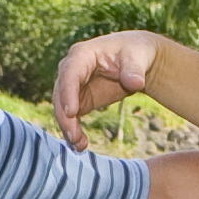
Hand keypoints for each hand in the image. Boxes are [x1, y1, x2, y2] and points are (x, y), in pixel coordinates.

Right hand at [52, 30, 162, 144]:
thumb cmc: (134, 53)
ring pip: (62, 108)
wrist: (134, 60)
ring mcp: (73, 86)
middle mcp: (71, 69)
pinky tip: (81, 145)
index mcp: (82, 54)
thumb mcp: (137, 58)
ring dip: (68, 128)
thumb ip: (134, 70)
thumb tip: (136, 83)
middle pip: (61, 94)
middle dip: (65, 117)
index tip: (71, 112)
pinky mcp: (78, 100)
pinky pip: (70, 117)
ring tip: (79, 145)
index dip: (68, 92)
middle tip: (74, 137)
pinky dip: (74, 131)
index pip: (70, 73)